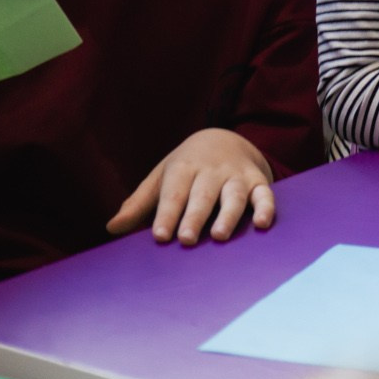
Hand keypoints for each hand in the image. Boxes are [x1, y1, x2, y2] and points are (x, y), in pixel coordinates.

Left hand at [107, 129, 275, 245]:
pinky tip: (263, 225)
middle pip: (202, 195)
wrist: (226, 139)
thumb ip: (139, 204)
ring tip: (219, 235)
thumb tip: (111, 228)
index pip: (173, 193)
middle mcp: (211, 171)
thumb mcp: (161, 178)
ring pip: (234, 195)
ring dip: (228, 214)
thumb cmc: (186, 167)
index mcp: (183, 168)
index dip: (166, 214)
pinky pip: (265, 194)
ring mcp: (236, 176)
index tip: (160, 236)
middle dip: (194, 216)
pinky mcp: (258, 182)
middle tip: (185, 239)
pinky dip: (266, 208)